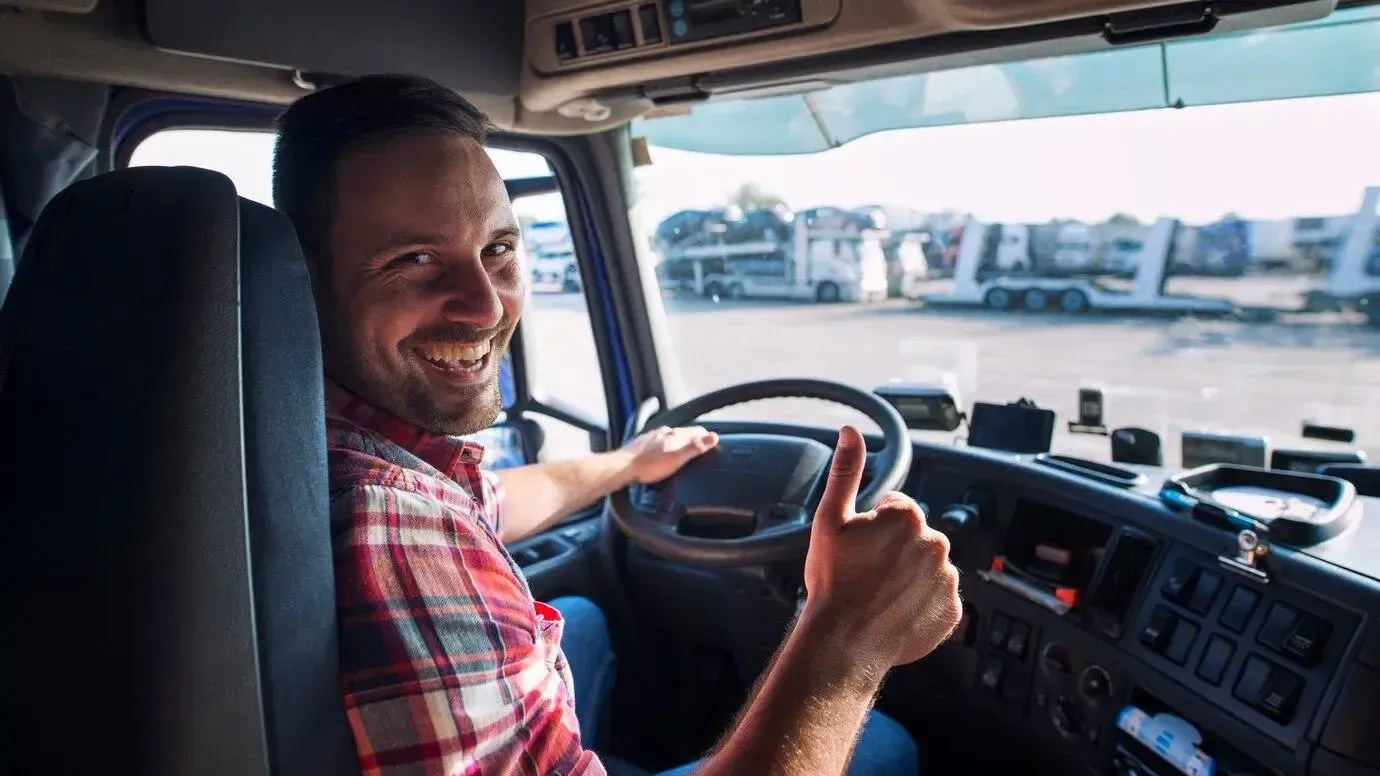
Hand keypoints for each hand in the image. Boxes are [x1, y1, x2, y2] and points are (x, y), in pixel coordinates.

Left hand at [620, 425, 718, 484]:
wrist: (622, 467)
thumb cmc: (649, 466)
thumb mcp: (677, 458)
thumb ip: (695, 447)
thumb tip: (714, 436)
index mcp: (674, 435)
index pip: (697, 431)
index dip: (707, 436)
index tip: (713, 442)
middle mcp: (664, 432)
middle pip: (684, 433)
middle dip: (693, 439)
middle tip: (700, 447)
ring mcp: (652, 437)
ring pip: (670, 436)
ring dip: (678, 442)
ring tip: (683, 450)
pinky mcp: (642, 443)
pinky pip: (658, 442)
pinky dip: (665, 446)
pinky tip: (662, 453)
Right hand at [801, 425, 961, 668]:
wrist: (844, 641)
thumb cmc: (834, 581)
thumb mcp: (830, 519)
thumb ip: (846, 471)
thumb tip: (851, 431)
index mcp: (909, 516)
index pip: (896, 508)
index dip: (873, 526)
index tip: (858, 547)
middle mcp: (937, 543)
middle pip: (914, 537)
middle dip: (894, 548)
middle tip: (866, 571)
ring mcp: (947, 579)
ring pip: (927, 566)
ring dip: (909, 574)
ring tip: (879, 594)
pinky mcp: (952, 610)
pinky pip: (937, 598)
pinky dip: (921, 602)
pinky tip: (894, 610)